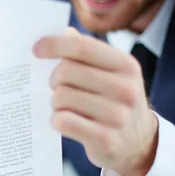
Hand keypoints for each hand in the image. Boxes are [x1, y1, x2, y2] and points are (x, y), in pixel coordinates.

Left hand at [34, 28, 157, 175]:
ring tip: (63, 107)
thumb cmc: (115, 102)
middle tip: (55, 87)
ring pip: (61, 98)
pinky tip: (64, 121)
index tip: (36, 49)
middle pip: (66, 73)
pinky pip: (63, 121)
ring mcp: (117, 116)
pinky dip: (56, 120)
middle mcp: (126, 88)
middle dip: (53, 80)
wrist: (138, 143)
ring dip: (54, 103)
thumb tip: (64, 32)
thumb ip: (88, 53)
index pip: (82, 47)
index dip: (54, 45)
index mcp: (126, 65)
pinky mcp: (105, 139)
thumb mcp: (111, 74)